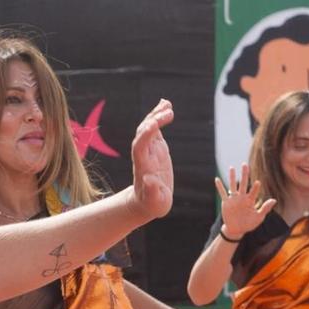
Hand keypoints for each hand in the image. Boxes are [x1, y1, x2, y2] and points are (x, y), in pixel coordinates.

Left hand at [126, 99, 175, 220]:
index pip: (140, 147)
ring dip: (157, 115)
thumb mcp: (156, 203)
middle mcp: (144, 155)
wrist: (148, 200)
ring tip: (167, 105)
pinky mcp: (156, 147)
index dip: (146, 135)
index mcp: (143, 166)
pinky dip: (160, 116)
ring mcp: (149, 149)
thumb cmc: (153, 204)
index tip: (154, 124)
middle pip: (144, 134)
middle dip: (153, 121)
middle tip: (168, 112)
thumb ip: (152, 192)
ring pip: (149, 128)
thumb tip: (149, 179)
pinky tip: (167, 105)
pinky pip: (156, 128)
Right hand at [213, 165, 274, 241]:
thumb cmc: (249, 224)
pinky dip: (219, 186)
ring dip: (232, 177)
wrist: (237, 230)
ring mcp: (233, 199)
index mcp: (250, 200)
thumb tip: (274, 200)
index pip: (253, 191)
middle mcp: (242, 198)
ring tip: (232, 168)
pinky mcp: (226, 203)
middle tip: (245, 165)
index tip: (257, 182)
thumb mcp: (258, 217)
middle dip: (244, 174)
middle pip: (243, 183)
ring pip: (232, 186)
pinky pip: (222, 193)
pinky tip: (217, 179)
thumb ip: (265, 208)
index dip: (255, 187)